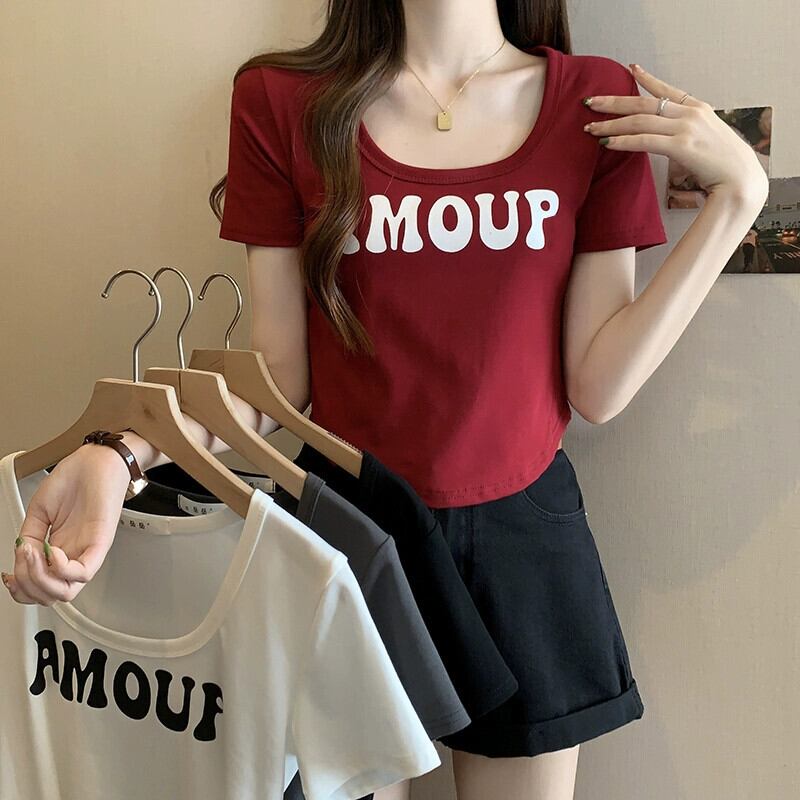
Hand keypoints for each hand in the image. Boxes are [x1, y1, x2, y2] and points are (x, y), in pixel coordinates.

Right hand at [1, 443, 129, 604]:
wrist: (96, 460)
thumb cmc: (75, 479)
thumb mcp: (39, 512)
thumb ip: (28, 537)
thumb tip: (20, 557)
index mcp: (58, 549)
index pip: (41, 587)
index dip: (21, 589)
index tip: (9, 575)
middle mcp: (74, 553)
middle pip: (52, 595)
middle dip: (28, 587)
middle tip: (19, 562)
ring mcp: (88, 549)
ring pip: (67, 591)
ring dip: (41, 579)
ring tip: (33, 554)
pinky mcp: (101, 542)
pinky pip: (84, 572)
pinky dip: (63, 569)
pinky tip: (52, 550)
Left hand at [583, 63, 769, 203]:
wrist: (741, 180)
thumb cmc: (723, 166)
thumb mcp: (705, 140)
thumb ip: (686, 133)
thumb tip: (667, 139)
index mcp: (698, 108)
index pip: (666, 89)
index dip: (646, 79)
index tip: (629, 69)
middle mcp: (691, 113)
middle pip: (643, 103)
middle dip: (613, 102)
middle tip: (590, 103)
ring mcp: (686, 128)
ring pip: (640, 121)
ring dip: (611, 123)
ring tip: (590, 127)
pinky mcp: (682, 147)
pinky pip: (645, 141)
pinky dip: (623, 141)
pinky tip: (606, 142)